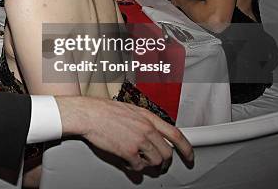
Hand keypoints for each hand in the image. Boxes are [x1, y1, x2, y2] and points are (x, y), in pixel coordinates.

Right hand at [56, 96, 193, 170]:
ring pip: (155, 161)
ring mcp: (139, 141)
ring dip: (149, 165)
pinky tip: (128, 163)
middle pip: (167, 152)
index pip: (176, 134)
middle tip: (160, 165)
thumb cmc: (103, 110)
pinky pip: (138, 166)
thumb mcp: (130, 110)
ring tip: (140, 163)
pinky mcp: (128, 152)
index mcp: (148, 117)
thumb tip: (149, 134)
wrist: (88, 114)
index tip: (189, 157)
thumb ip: (143, 122)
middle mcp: (147, 129)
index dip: (186, 148)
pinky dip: (134, 167)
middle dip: (165, 162)